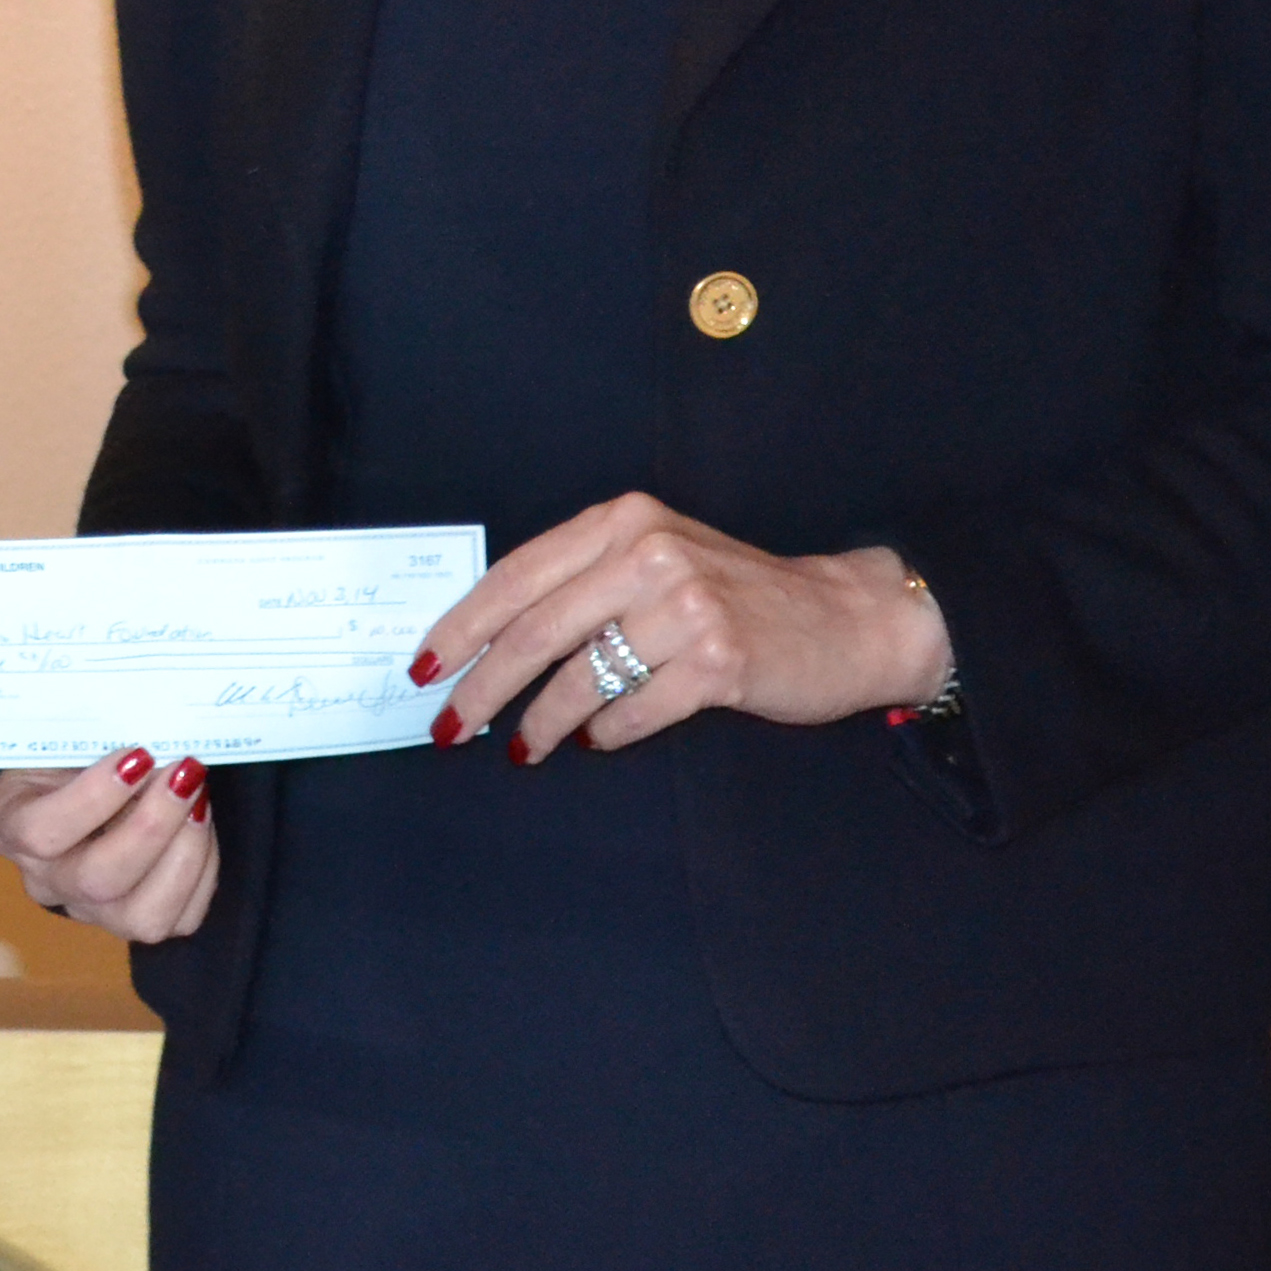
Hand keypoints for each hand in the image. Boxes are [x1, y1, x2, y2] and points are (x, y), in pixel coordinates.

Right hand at [0, 744, 218, 940]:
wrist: (76, 786)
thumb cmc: (68, 755)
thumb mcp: (61, 736)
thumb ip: (92, 737)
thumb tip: (149, 730)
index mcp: (9, 828)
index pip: (41, 832)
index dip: (93, 798)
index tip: (137, 755)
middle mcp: (47, 881)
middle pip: (97, 880)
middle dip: (152, 826)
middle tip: (184, 775)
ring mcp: (92, 912)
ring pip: (141, 916)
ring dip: (184, 853)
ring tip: (199, 802)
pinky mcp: (138, 923)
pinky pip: (180, 919)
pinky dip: (203, 871)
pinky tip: (201, 827)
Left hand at [413, 495, 951, 762]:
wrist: (847, 618)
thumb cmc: (736, 594)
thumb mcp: (655, 560)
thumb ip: (584, 582)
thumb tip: (489, 639)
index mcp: (621, 523)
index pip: (516, 577)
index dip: (461, 627)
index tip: (423, 666)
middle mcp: (649, 554)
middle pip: (534, 631)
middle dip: (482, 686)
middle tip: (449, 726)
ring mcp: (688, 607)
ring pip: (580, 677)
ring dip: (539, 722)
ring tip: (520, 748)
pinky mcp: (720, 661)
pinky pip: (634, 710)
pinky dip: (604, 733)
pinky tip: (594, 741)